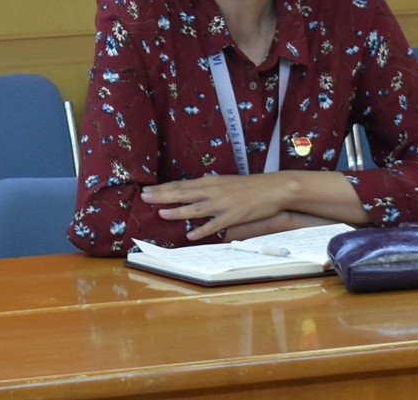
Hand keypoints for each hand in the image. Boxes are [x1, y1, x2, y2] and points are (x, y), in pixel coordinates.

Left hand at [140, 174, 290, 240]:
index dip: (164, 188)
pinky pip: (214, 225)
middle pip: (183, 193)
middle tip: (144, 197)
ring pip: (195, 208)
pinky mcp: (233, 216)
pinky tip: (190, 235)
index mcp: (211, 182)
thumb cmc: (250, 186)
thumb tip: (194, 192)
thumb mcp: (226, 183)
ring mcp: (223, 204)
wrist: (273, 188)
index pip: (182, 185)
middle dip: (162, 196)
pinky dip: (202, 230)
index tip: (147, 190)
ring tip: (161, 213)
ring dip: (177, 211)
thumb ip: (210, 188)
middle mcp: (213, 191)